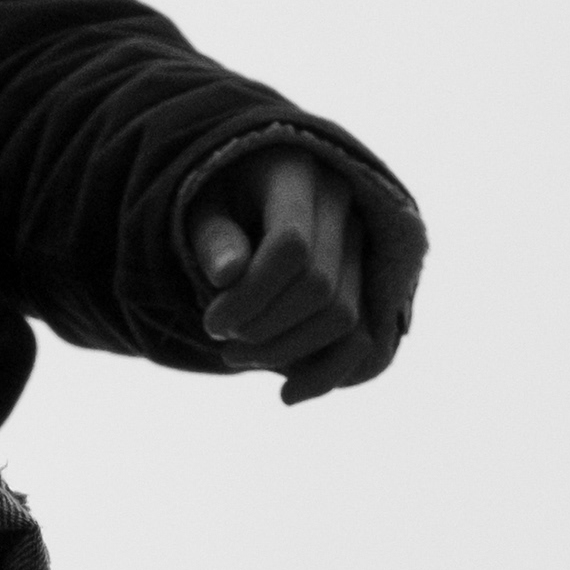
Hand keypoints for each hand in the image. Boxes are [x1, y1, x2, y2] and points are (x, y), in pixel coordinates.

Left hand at [192, 147, 389, 403]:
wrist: (254, 191)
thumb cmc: (220, 197)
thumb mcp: (201, 205)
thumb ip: (213, 236)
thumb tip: (227, 275)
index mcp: (301, 174)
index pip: (292, 247)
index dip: (250, 295)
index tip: (210, 322)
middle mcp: (345, 206)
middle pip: (320, 287)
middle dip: (263, 327)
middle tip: (221, 340)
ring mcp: (364, 245)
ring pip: (344, 316)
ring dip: (287, 351)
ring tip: (236, 356)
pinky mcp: (368, 283)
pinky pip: (365, 339)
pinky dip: (328, 374)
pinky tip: (287, 396)